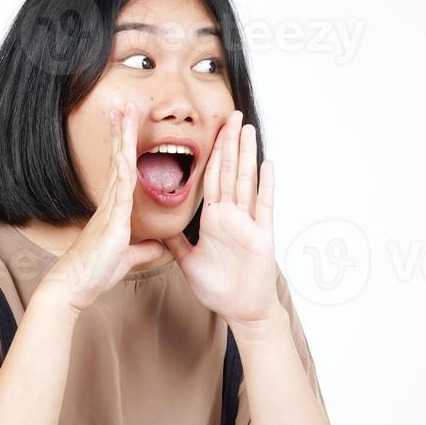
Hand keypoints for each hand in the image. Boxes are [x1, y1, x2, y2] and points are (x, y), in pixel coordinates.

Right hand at [40, 101, 167, 314]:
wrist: (74, 288)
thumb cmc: (94, 274)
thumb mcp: (127, 259)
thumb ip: (143, 250)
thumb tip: (159, 246)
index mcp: (114, 211)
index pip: (122, 172)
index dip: (124, 147)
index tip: (127, 125)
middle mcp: (110, 205)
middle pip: (118, 161)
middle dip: (122, 132)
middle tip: (124, 106)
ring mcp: (108, 211)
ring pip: (118, 168)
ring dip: (121, 141)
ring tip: (123, 115)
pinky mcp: (110, 224)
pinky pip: (118, 194)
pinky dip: (122, 172)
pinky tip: (124, 154)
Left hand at [163, 110, 278, 325]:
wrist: (240, 310)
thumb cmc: (219, 287)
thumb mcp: (189, 261)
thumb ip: (176, 243)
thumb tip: (157, 227)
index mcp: (213, 219)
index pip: (211, 178)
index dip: (212, 154)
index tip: (212, 130)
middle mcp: (231, 216)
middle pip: (229, 171)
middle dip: (229, 143)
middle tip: (231, 115)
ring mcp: (248, 223)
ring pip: (245, 181)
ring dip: (246, 154)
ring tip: (247, 128)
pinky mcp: (261, 235)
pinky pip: (264, 206)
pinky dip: (266, 185)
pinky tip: (267, 164)